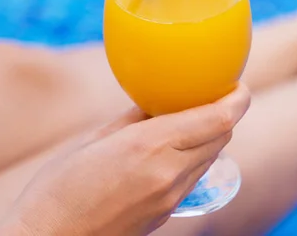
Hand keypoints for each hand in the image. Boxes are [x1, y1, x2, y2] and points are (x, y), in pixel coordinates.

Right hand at [0, 83, 250, 235]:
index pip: (219, 119)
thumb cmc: (59, 188)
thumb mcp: (95, 140)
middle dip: (225, 113)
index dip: (237, 98)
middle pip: (222, 136)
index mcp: (151, 145)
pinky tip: (175, 149)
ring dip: (211, 135)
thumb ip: (135, 117)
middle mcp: (170, 172)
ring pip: (211, 157)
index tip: (238, 84)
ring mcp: (171, 197)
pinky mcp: (167, 213)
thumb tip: (158, 99)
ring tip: (193, 119)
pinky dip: (195, 157)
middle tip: (213, 95)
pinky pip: (194, 177)